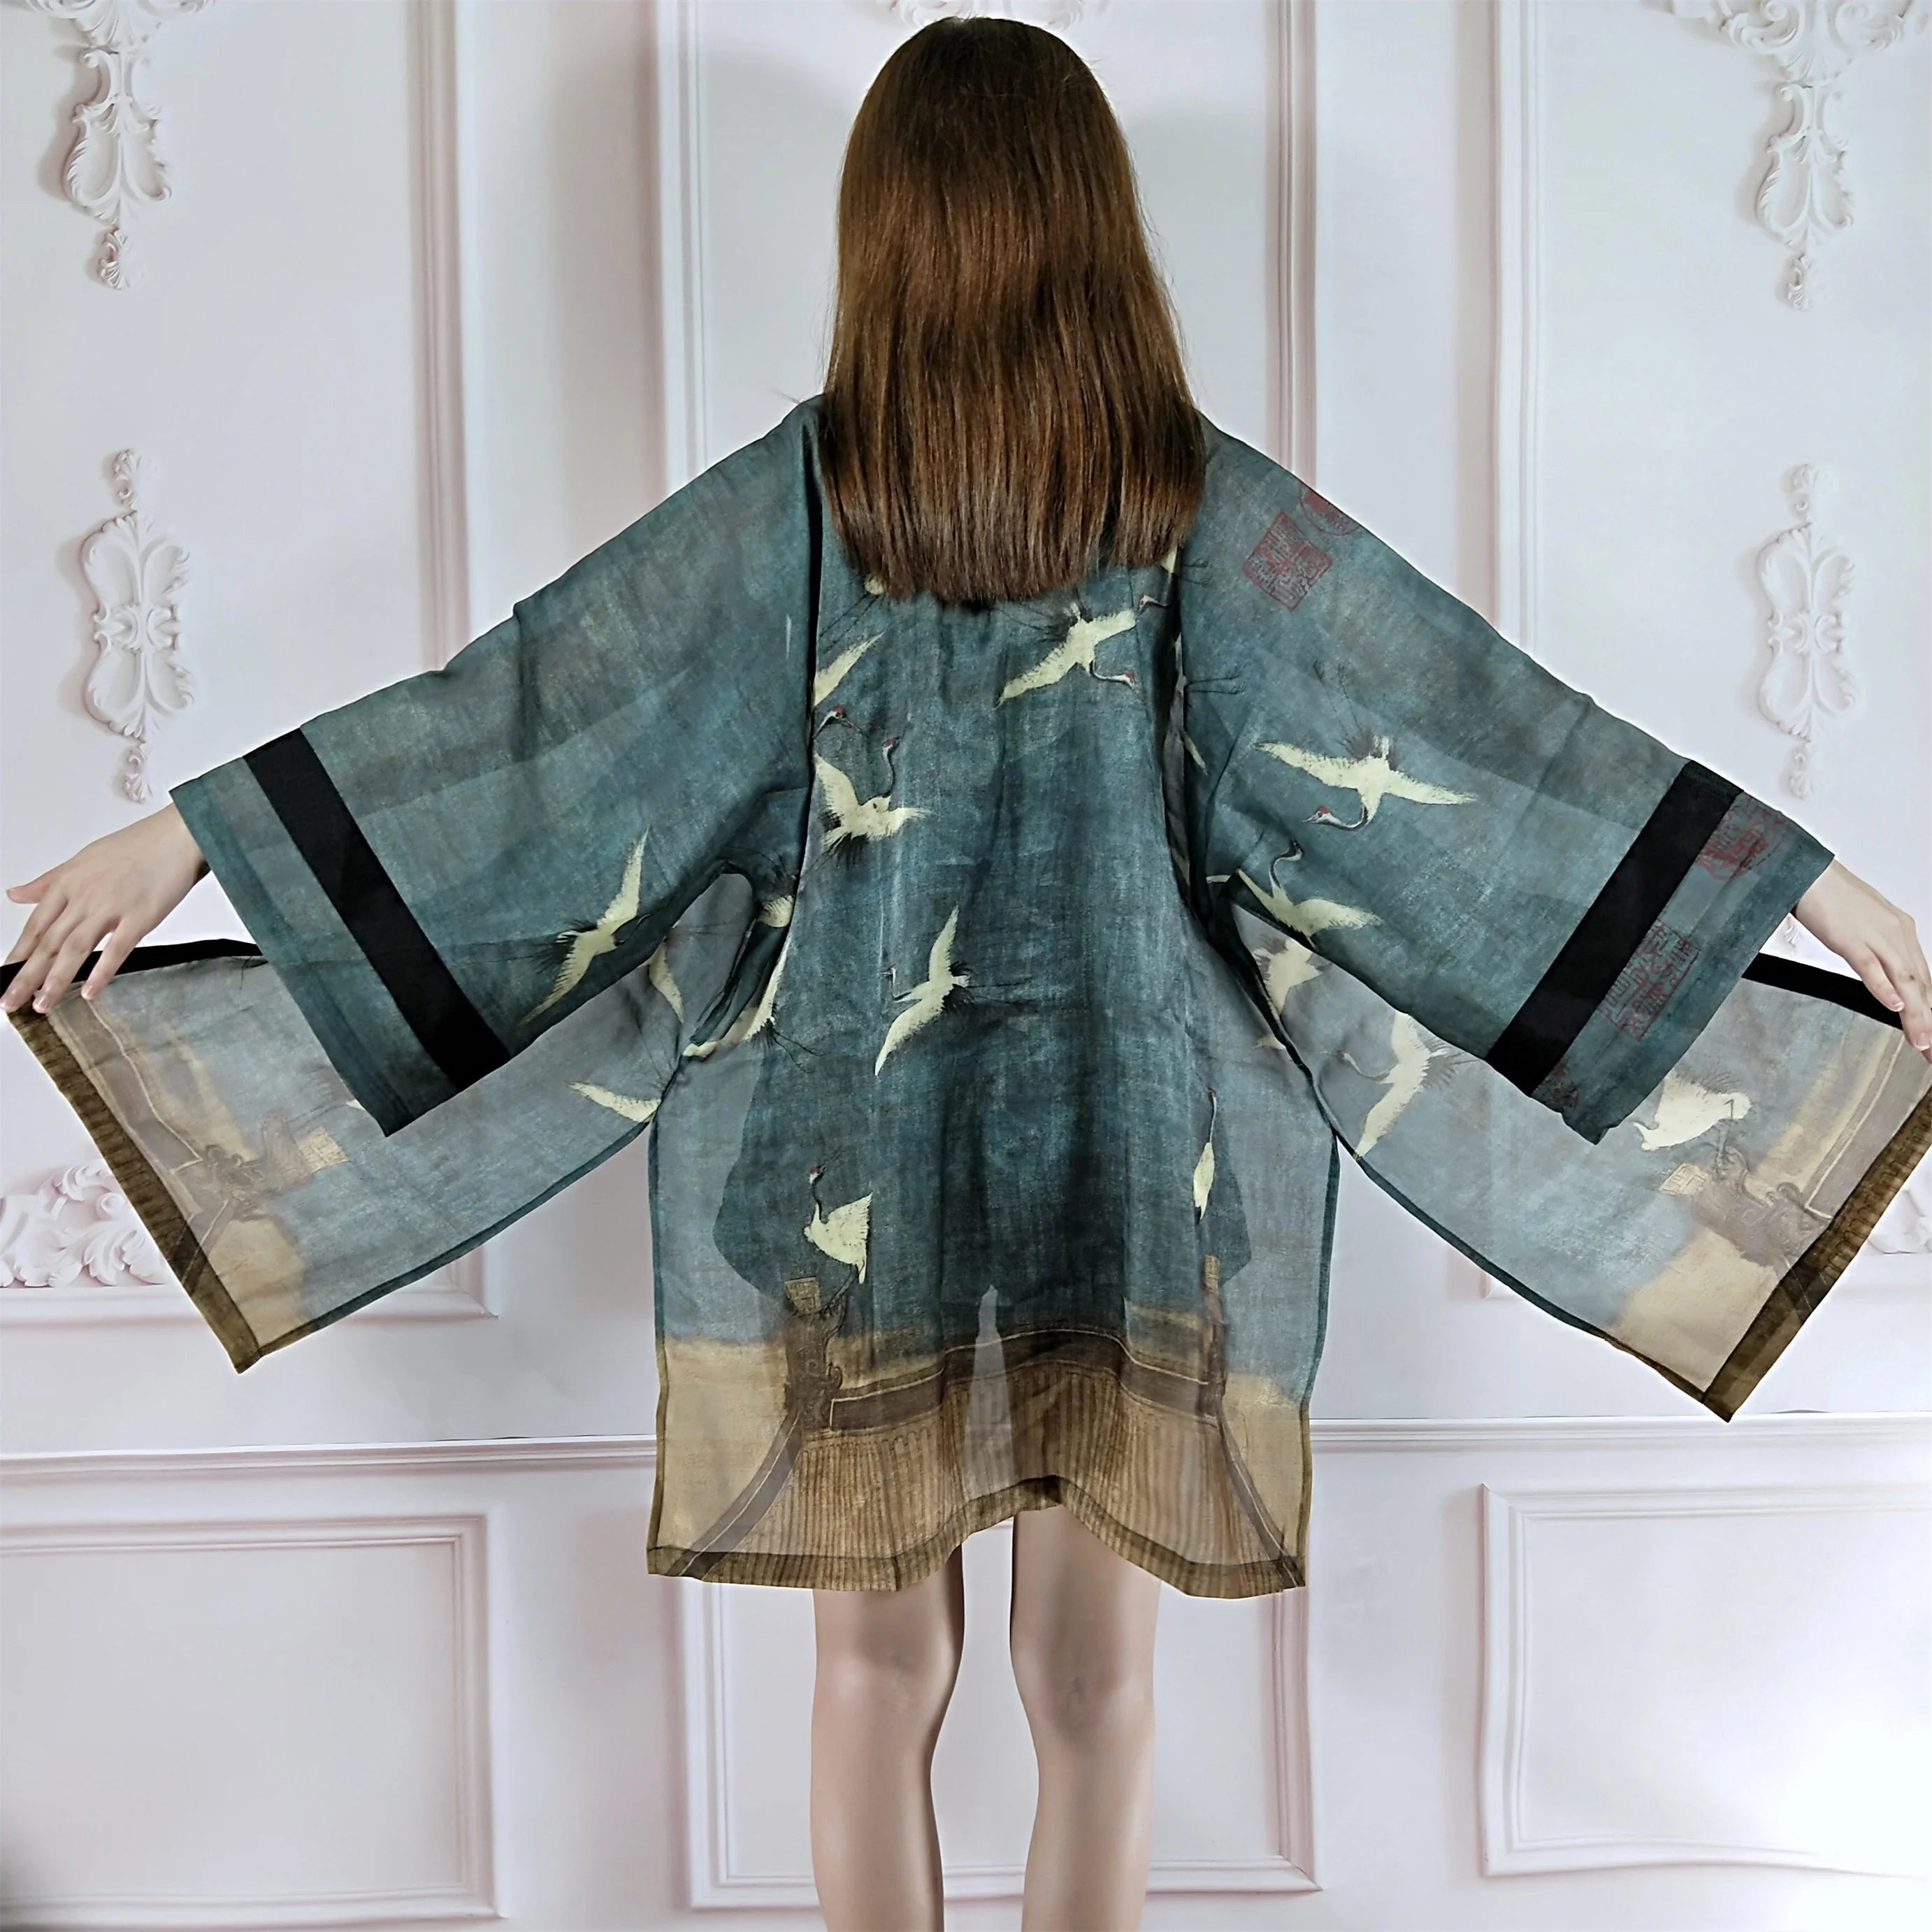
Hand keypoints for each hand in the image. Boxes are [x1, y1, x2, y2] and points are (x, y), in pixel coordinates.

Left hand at [2, 802, 208, 1014]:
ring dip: (55, 981)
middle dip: (25, 977)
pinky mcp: (140, 917)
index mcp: (69, 882)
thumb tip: (15, 894)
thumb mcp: (83, 859)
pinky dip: (101, 973)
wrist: (178, 835)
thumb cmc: (138, 845)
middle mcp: (84, 896)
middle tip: (9, 1003)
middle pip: (48, 942)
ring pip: (74, 949)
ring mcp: (111, 907)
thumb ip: (48, 882)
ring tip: (42, 1005)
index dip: (18, 954)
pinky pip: (116, 950)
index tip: (4, 976)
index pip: (35, 925)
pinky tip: (89, 993)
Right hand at [1793, 858, 1931, 1062]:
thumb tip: (1885, 975)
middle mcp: (1896, 934)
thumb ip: (1878, 950)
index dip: (1930, 1009)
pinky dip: (1884, 989)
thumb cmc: (1831, 897)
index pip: (1923, 978)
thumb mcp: (1864, 926)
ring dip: (1917, 1015)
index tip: (1931, 1033)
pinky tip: (1893, 1006)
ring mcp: (1876, 937)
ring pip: (1904, 981)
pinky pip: (1871, 968)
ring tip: (1922, 1042)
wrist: (1809, 872)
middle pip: (1920, 984)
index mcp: (1901, 931)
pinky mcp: (1850, 939)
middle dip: (1930, 1020)